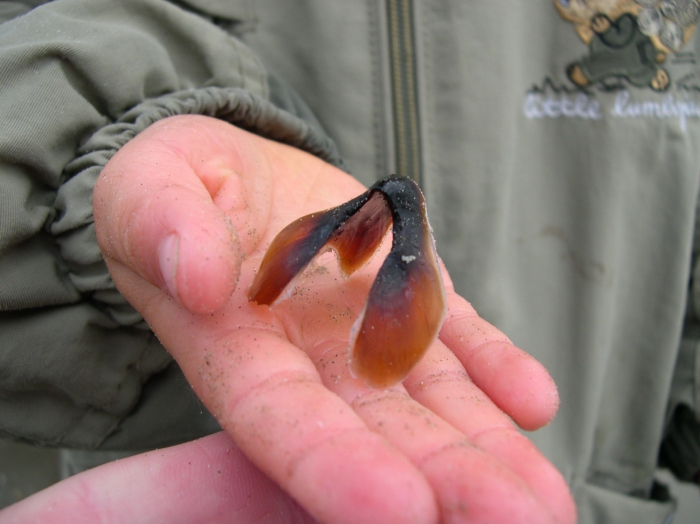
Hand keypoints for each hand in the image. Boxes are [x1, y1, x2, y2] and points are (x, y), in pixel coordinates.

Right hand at [21, 115, 574, 522]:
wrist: (237, 174)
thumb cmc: (178, 184)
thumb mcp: (149, 186)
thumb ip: (161, 223)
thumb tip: (197, 276)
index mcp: (233, 347)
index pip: (281, 420)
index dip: (333, 466)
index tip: (398, 510)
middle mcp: (307, 359)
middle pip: (376, 432)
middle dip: (441, 482)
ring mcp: (365, 331)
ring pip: (428, 399)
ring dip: (485, 449)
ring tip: (542, 501)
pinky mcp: (408, 292)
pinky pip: (455, 336)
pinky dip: (496, 367)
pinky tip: (533, 399)